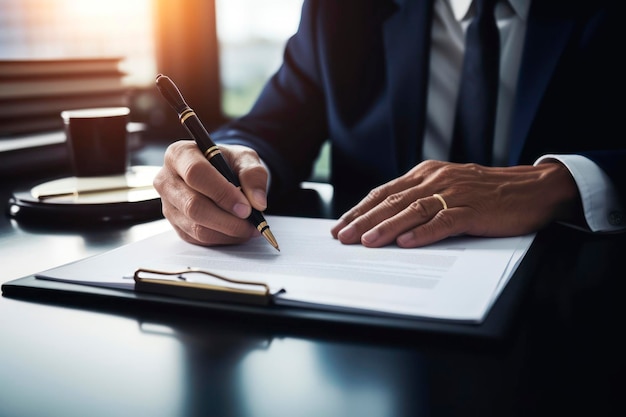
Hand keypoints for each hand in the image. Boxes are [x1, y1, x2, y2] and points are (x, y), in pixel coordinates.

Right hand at [153, 140, 268, 245]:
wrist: (219, 173)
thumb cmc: (228, 162)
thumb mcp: (245, 158)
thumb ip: (253, 175)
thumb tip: (258, 203)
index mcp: (180, 154)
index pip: (196, 173)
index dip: (222, 193)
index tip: (246, 207)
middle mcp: (167, 179)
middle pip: (193, 205)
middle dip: (227, 219)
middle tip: (252, 222)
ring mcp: (168, 205)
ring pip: (196, 227)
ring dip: (227, 232)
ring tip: (249, 228)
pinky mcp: (175, 224)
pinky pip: (198, 238)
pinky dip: (222, 238)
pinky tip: (237, 231)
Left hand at [331, 160, 580, 247]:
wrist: (531, 189)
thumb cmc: (486, 192)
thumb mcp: (447, 186)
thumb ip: (420, 197)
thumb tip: (386, 218)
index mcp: (426, 174)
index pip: (385, 192)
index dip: (360, 209)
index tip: (340, 225)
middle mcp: (436, 180)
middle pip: (392, 201)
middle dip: (364, 220)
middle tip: (343, 237)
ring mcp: (455, 193)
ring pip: (414, 210)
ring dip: (387, 227)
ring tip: (367, 242)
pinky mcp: (474, 210)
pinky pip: (445, 221)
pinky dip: (424, 233)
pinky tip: (406, 242)